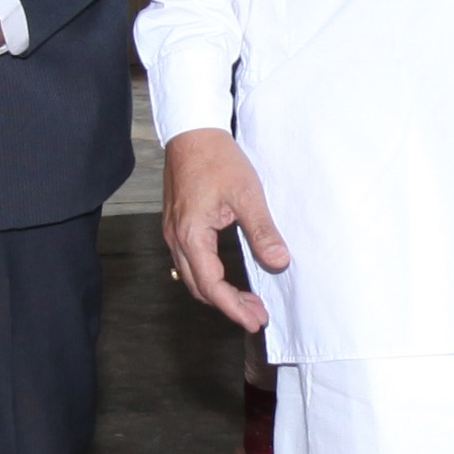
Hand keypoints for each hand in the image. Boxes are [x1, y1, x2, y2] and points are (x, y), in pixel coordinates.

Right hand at [160, 128, 288, 331]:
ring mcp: (173, 233)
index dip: (234, 308)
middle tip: (257, 316)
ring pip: (192, 277)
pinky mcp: (177, 225)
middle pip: (199, 287)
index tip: (255, 321)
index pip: (212, 285)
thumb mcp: (247, 194)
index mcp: (191, 235)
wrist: (192, 132)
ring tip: (247, 301)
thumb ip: (262, 231)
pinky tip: (229, 277)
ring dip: (218, 293)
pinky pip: (190, 262)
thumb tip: (279, 262)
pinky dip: (209, 277)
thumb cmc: (218, 159)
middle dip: (228, 306)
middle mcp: (176, 239)